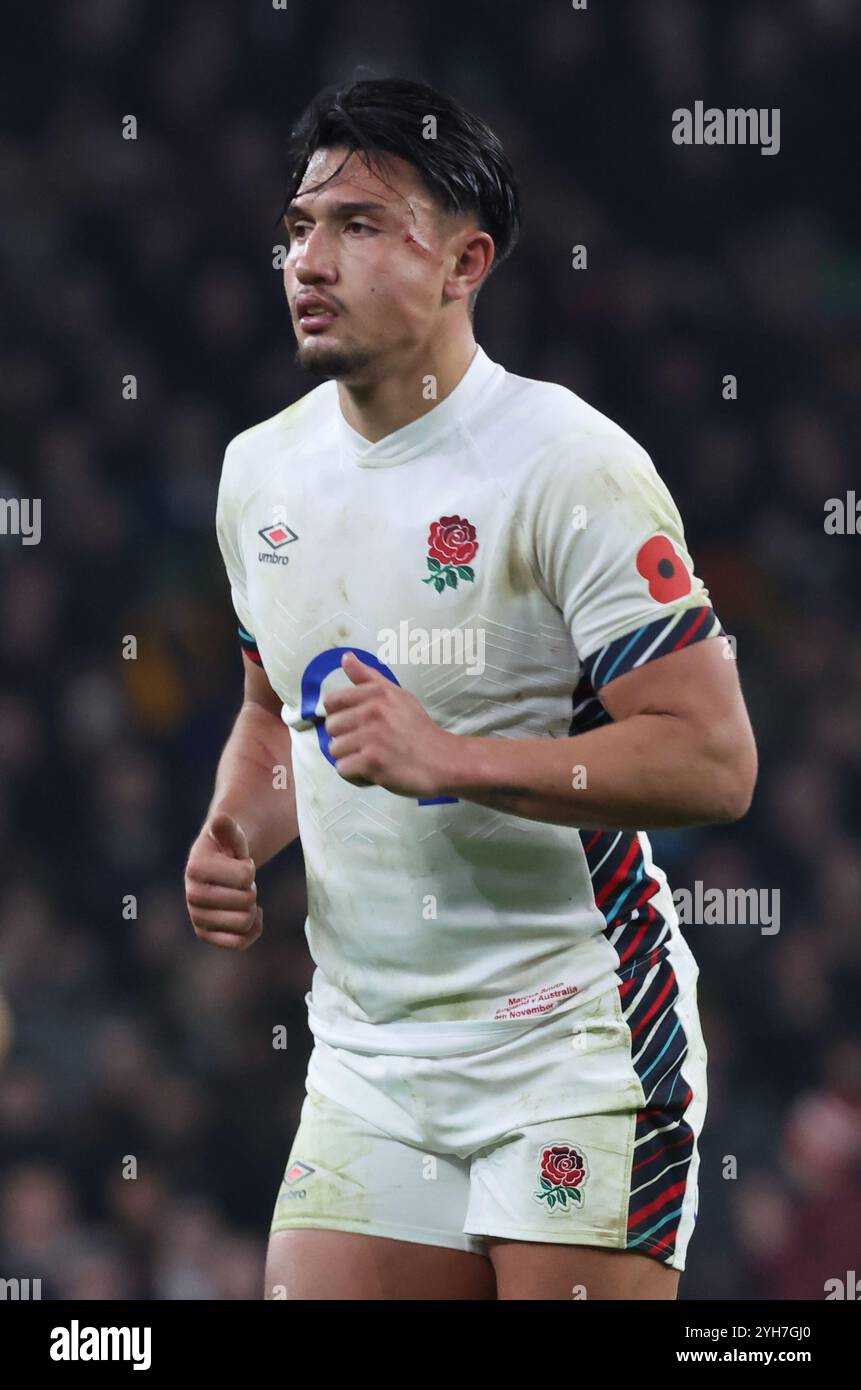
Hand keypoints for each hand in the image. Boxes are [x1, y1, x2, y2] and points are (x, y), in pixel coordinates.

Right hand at [185, 811, 261, 950]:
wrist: (217, 868)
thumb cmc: (227, 849)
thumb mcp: (230, 835)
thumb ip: (228, 828)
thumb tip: (220, 819)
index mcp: (195, 868)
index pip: (245, 877)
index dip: (249, 869)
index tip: (239, 863)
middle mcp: (192, 895)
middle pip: (246, 901)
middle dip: (250, 889)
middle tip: (240, 882)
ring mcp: (197, 917)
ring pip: (244, 923)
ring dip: (250, 908)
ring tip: (239, 895)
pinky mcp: (205, 935)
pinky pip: (239, 943)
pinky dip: (252, 929)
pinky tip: (251, 913)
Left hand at [323, 652, 454, 797]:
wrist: (442, 761)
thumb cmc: (418, 730)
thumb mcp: (397, 695)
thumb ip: (368, 677)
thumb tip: (346, 658)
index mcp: (376, 693)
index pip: (332, 701)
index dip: (340, 715)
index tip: (356, 724)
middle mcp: (372, 711)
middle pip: (331, 727)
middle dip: (345, 738)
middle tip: (369, 744)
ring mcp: (372, 737)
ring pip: (334, 750)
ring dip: (350, 758)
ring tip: (372, 758)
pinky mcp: (372, 762)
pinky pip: (343, 769)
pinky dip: (355, 775)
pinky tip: (373, 771)